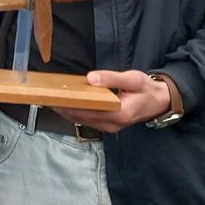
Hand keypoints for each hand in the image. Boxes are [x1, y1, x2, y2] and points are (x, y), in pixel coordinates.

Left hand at [55, 70, 170, 132]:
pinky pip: (87, 119)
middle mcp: (112, 124)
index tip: (54, 96)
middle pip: (81, 116)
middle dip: (63, 107)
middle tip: (44, 96)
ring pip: (82, 119)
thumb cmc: (146, 88)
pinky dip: (74, 111)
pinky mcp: (107, 123)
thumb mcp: (132, 79)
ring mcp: (109, 126)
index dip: (69, 104)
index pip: (88, 110)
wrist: (160, 101)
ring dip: (66, 110)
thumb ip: (112, 78)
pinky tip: (64, 102)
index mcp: (119, 113)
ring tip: (49, 99)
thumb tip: (91, 78)